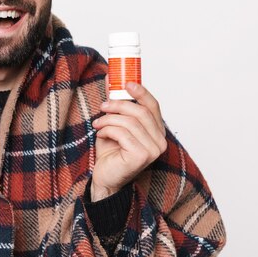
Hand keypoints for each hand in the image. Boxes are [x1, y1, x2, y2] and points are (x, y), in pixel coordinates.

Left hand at [90, 78, 166, 201]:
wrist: (105, 177)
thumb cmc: (111, 152)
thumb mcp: (113, 122)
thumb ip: (115, 103)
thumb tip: (111, 79)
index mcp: (156, 131)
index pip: (153, 106)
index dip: (141, 92)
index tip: (126, 83)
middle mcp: (160, 140)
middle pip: (141, 111)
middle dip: (118, 105)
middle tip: (103, 106)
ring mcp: (153, 150)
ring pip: (130, 122)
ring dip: (109, 120)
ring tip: (98, 124)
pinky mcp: (142, 156)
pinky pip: (122, 133)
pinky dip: (107, 131)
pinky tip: (101, 135)